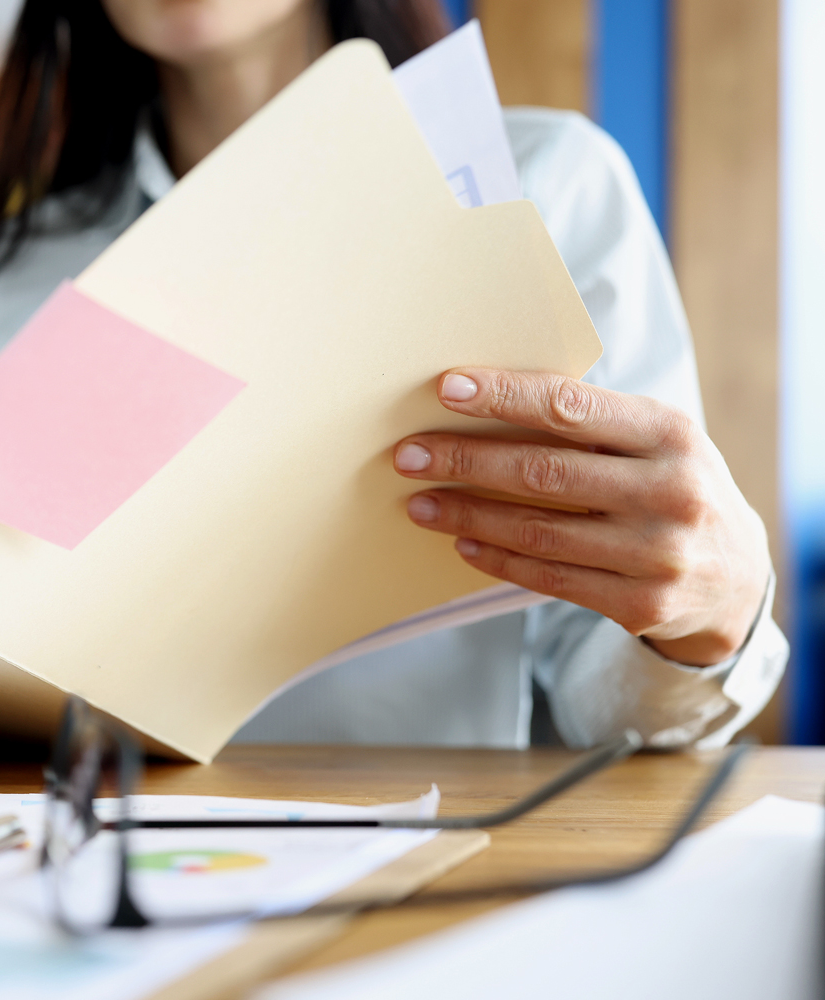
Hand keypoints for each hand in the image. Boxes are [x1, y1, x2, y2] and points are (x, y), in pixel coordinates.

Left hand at [394, 368, 769, 666]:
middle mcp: (670, 491)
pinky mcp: (640, 603)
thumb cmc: (670, 486)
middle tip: (407, 454)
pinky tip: (460, 541)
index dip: (503, 396)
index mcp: (670, 433)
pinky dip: (496, 557)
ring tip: (419, 501)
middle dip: (465, 460)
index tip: (445, 389)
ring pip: (537, 530)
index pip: (571, 406)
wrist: (735, 577)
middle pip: (543, 471)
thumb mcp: (655, 442)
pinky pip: (548, 577)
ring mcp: (657, 553)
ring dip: (466, 514)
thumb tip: (484, 401)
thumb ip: (591, 423)